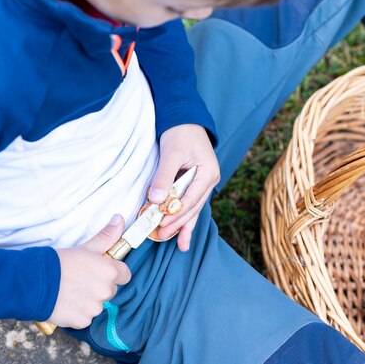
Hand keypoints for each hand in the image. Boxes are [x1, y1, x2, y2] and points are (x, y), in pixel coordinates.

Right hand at [48, 215, 130, 328]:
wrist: (34, 281)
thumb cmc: (60, 261)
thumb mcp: (85, 247)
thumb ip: (106, 236)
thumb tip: (119, 219)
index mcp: (109, 271)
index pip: (124, 275)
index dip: (113, 273)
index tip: (100, 271)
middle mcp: (105, 291)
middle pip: (110, 290)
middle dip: (99, 286)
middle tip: (80, 279)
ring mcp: (94, 308)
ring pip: (97, 305)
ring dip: (88, 301)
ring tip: (69, 291)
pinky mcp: (82, 321)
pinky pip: (85, 318)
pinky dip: (77, 313)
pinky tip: (65, 303)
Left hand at [149, 124, 219, 250]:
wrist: (185, 119)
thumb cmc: (180, 133)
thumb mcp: (171, 153)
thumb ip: (164, 176)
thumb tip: (155, 200)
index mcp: (208, 172)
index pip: (192, 198)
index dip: (176, 213)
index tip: (161, 223)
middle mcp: (210, 180)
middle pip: (193, 207)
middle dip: (178, 224)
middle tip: (161, 236)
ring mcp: (204, 183)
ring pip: (194, 208)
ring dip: (183, 225)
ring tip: (179, 245)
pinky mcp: (195, 184)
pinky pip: (190, 203)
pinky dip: (184, 217)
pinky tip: (182, 234)